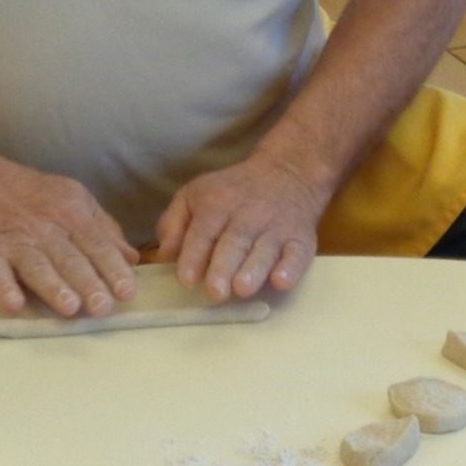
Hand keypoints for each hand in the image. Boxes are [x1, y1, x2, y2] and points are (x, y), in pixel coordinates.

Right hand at [0, 157, 138, 318]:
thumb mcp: (74, 199)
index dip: (112, 268)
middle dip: (88, 282)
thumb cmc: (33, 195)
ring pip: (37, 266)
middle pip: (70, 258)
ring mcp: (15, 241)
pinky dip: (4, 287)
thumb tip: (132, 258)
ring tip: (70, 307)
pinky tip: (13, 303)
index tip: (127, 292)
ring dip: (53, 286)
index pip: (97, 244)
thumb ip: (104, 229)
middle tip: (103, 308)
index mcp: (71, 214)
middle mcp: (45, 228)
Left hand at [153, 150, 330, 301]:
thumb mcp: (194, 194)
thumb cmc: (231, 192)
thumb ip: (173, 223)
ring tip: (242, 289)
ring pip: (264, 251)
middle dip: (223, 268)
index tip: (187, 280)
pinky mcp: (301, 240)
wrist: (286, 173)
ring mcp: (276, 228)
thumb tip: (165, 255)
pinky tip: (281, 280)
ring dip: (253, 270)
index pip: (203, 232)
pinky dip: (290, 268)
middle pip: (233, 243)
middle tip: (214, 291)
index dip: (194, 256)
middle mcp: (247, 215)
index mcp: (216, 203)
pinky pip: (297, 255)